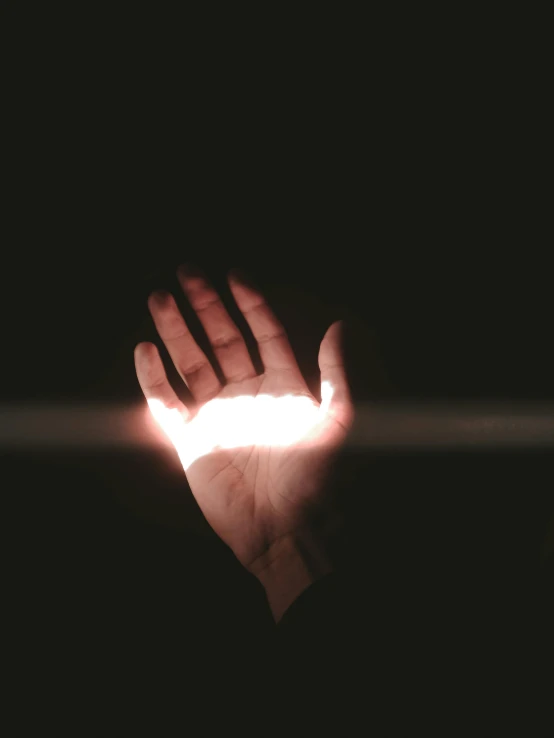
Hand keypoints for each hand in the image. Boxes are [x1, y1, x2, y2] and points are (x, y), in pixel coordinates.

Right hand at [134, 266, 353, 591]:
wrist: (284, 528)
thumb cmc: (314, 477)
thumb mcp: (335, 422)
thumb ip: (334, 374)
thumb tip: (337, 327)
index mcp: (281, 386)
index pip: (263, 334)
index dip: (250, 305)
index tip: (234, 276)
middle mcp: (247, 394)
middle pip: (223, 340)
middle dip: (205, 307)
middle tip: (187, 273)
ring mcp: (217, 415)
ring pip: (192, 363)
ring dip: (176, 331)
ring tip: (161, 298)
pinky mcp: (191, 439)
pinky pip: (167, 403)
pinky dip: (154, 379)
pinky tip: (147, 350)